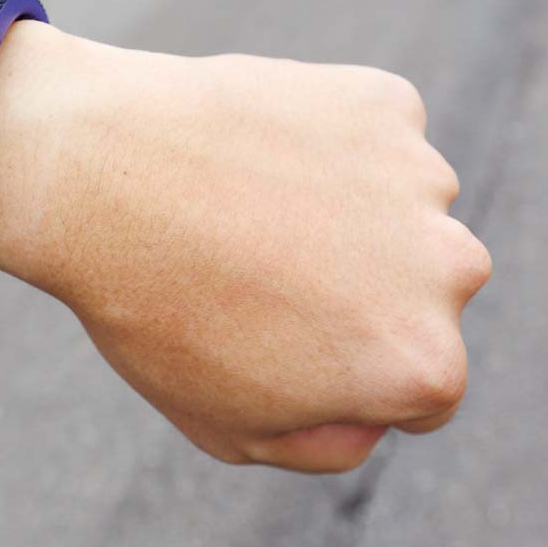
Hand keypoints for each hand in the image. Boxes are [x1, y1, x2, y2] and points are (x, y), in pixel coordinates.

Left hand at [0, 22, 491, 473]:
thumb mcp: (232, 430)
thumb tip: (376, 417)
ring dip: (351, 212)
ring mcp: (421, 177)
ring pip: (400, 210)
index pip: (420, 391)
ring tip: (251, 209)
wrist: (98, 174)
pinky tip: (258, 153)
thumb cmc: (156, 314)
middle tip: (263, 271)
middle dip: (363, 290)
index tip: (282, 340)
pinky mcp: (386, 103)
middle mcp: (449, 270)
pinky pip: (374, 137)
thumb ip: (328, 444)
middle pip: (421, 293)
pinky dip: (330, 143)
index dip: (348, 373)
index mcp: (421, 367)